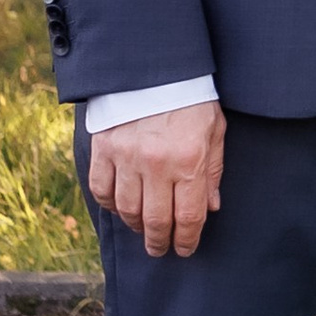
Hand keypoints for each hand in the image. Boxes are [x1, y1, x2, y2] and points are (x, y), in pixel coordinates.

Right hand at [87, 102, 225, 257]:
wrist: (154, 66)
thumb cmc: (190, 98)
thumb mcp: (214, 130)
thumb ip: (213, 170)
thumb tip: (209, 207)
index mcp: (189, 161)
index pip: (187, 217)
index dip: (186, 240)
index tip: (184, 249)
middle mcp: (157, 164)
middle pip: (155, 221)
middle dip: (159, 242)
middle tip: (160, 249)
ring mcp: (126, 157)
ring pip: (127, 210)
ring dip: (135, 226)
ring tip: (142, 228)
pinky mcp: (104, 149)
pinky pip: (101, 189)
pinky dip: (110, 204)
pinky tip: (119, 206)